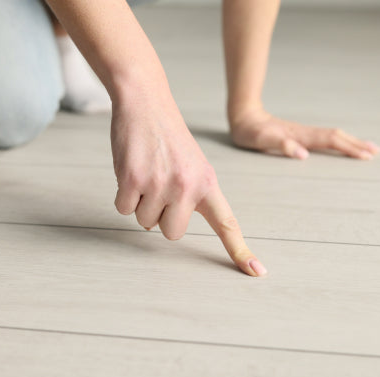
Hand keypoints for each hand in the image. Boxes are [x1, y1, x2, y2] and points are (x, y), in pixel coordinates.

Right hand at [110, 96, 266, 276]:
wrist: (146, 102)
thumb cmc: (168, 137)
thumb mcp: (193, 164)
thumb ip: (191, 195)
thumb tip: (168, 228)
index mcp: (208, 184)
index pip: (227, 224)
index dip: (239, 251)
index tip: (256, 272)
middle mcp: (187, 186)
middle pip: (172, 233)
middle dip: (161, 218)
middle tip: (159, 188)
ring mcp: (160, 184)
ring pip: (145, 222)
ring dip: (140, 203)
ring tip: (146, 172)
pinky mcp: (134, 179)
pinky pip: (123, 208)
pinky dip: (123, 195)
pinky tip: (131, 170)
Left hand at [229, 109, 379, 159]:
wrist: (245, 117)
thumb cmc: (251, 132)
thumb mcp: (261, 141)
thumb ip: (281, 145)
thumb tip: (303, 154)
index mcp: (300, 136)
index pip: (330, 141)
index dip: (348, 148)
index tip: (365, 156)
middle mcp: (305, 133)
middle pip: (337, 137)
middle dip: (357, 144)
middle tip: (377, 152)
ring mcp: (304, 133)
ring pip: (333, 136)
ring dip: (352, 142)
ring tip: (369, 148)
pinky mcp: (301, 136)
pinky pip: (325, 138)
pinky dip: (339, 141)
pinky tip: (344, 145)